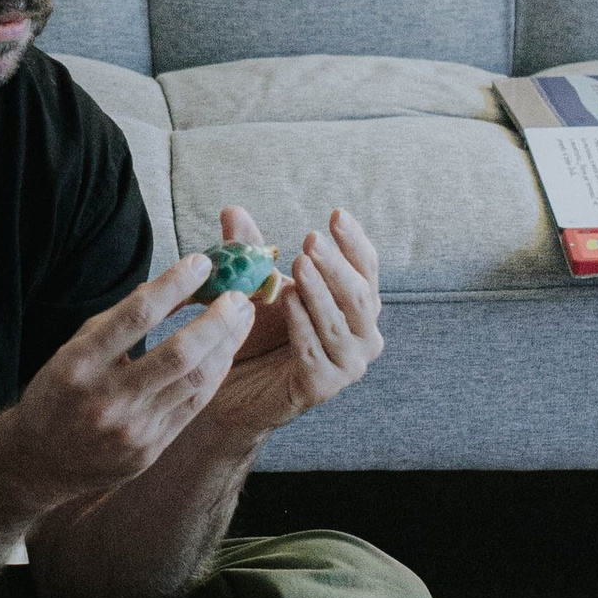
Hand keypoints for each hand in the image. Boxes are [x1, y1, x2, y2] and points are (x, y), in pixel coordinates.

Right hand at [1, 251, 255, 504]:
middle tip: (237, 295)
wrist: (41, 461)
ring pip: (195, 380)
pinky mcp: (149, 449)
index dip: (174, 284)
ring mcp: (131, 428)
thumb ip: (119, 320)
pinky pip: (194, 405)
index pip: (137, 315)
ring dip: (226, 343)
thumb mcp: (74, 348)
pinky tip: (226, 351)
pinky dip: (215, 373)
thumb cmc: (59, 393)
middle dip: (217, 318)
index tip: (202, 263)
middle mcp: (106, 397)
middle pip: (179, 352)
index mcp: (79, 363)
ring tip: (241, 318)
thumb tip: (168, 285)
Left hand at [204, 202, 383, 438]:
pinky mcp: (322, 388)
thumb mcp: (255, 284)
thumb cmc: (254, 332)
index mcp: (357, 307)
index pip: (366, 268)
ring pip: (340, 324)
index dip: (355, 241)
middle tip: (311, 240)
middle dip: (337, 265)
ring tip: (299, 263)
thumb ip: (249, 250)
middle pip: (361, 295)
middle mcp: (362, 337)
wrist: (232, 388)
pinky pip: (314, 351)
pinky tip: (287, 300)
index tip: (336, 214)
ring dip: (320, 291)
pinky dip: (302, 324)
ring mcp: (346, 366)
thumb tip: (231, 209)